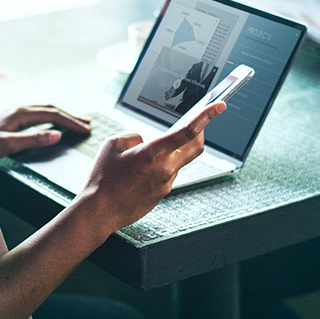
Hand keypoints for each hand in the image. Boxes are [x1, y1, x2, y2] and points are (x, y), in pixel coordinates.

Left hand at [0, 105, 90, 161]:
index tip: (86, 129)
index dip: (72, 121)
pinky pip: (34, 115)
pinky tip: (47, 123)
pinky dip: (48, 118)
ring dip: (60, 115)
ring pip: (42, 110)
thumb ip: (33, 140)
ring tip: (73, 121)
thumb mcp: (7, 145)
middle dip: (70, 116)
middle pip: (50, 109)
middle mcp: (17, 109)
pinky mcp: (6, 118)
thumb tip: (57, 135)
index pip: (53, 114)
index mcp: (20, 113)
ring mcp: (11, 112)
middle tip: (87, 123)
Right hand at [73, 102, 225, 233]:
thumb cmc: (102, 179)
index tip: (220, 105)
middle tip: (198, 123)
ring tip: (144, 156)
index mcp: (154, 153)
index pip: (188, 131)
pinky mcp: (162, 195)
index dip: (207, 115)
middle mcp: (165, 169)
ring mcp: (166, 184)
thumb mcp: (113, 145)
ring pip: (178, 161)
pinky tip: (140, 172)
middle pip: (196, 147)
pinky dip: (160, 167)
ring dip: (171, 153)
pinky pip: (167, 175)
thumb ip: (134, 136)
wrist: (99, 212)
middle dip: (201, 132)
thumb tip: (145, 141)